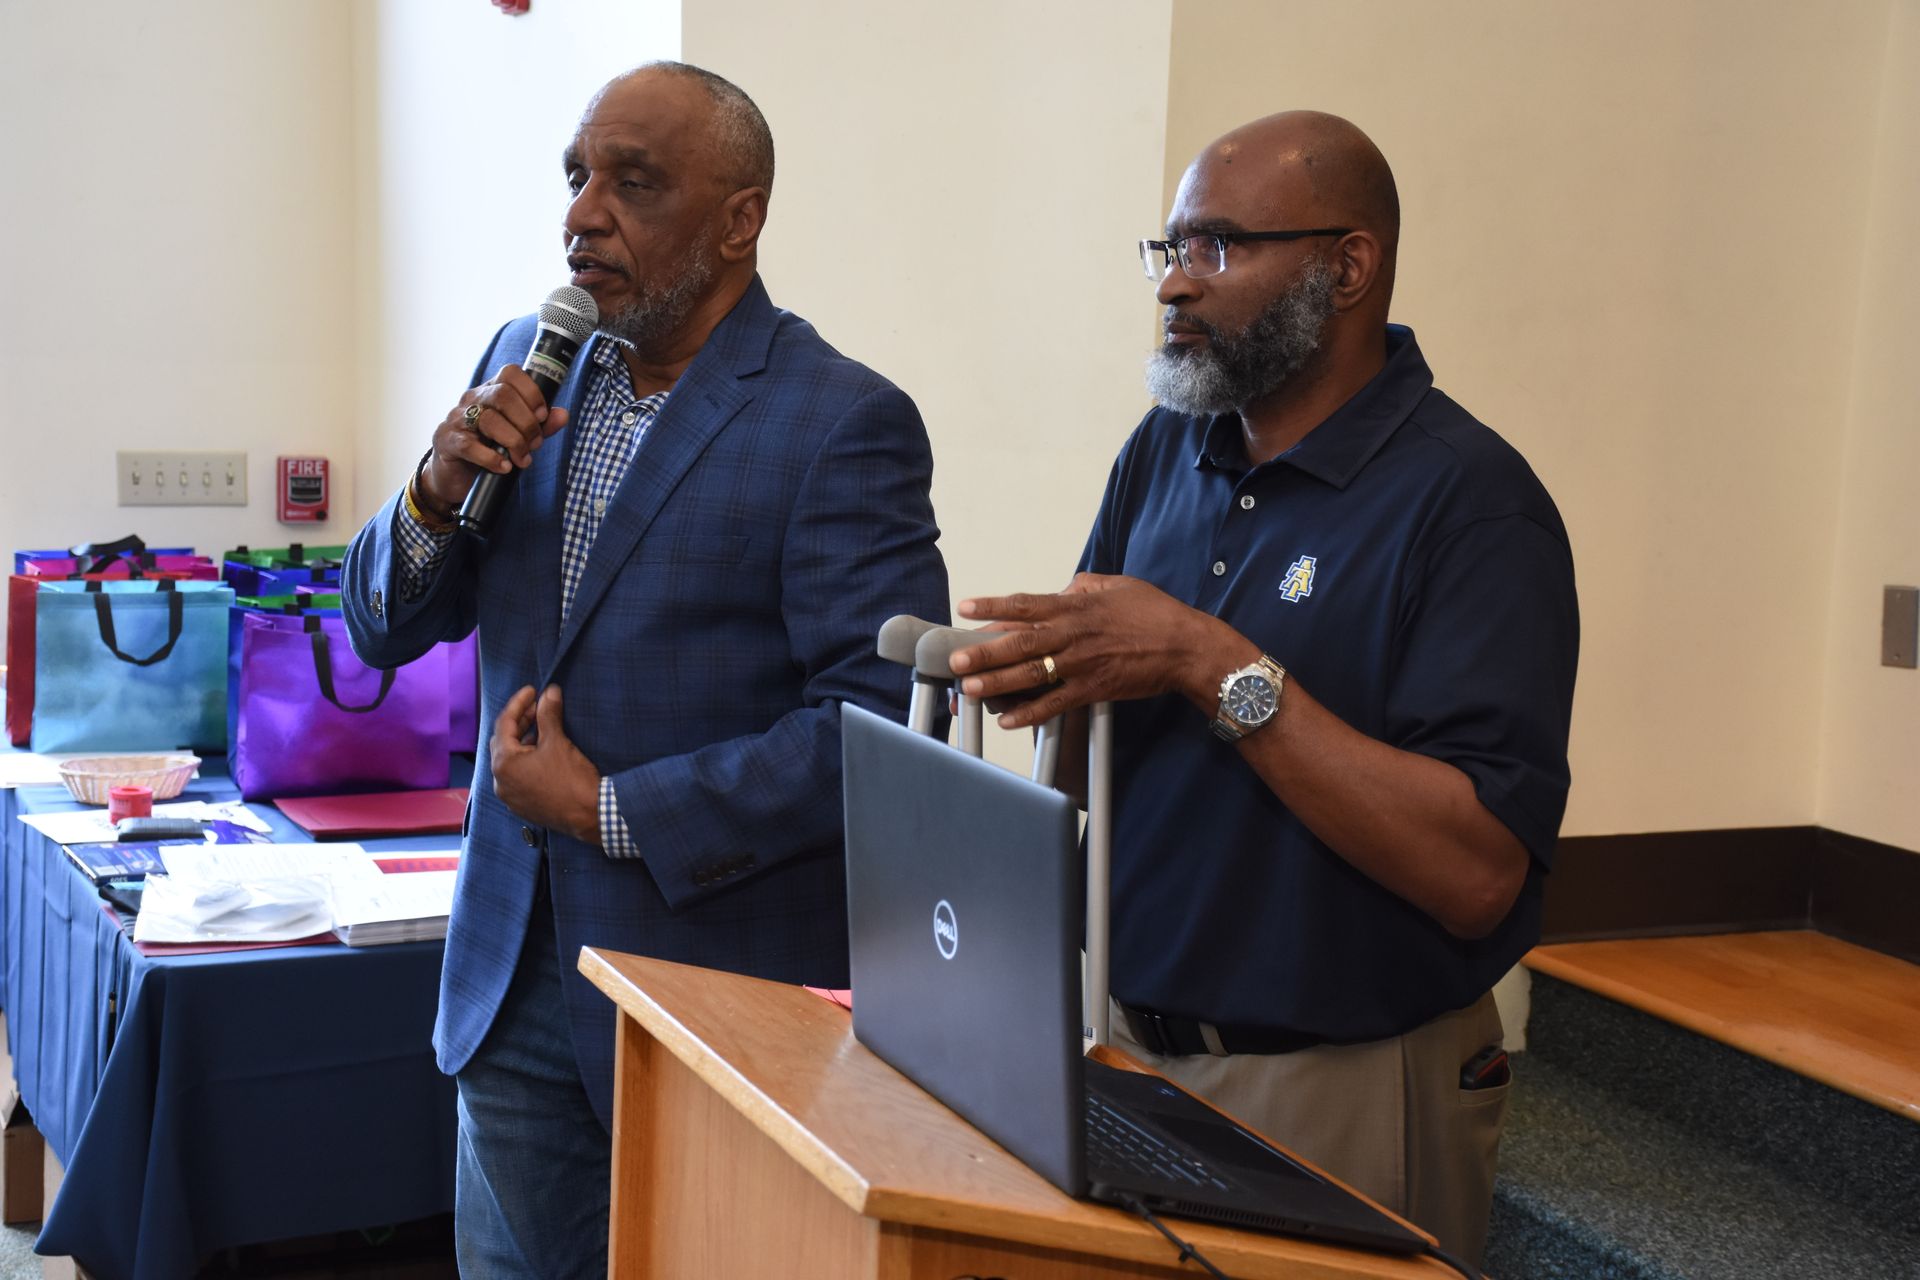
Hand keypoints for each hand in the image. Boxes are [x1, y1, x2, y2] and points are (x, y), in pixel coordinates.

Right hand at [417, 365, 571, 514]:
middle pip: (503, 395)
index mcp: (491, 391)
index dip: (532, 392)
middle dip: (527, 422)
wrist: (455, 473)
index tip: (543, 416)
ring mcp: (458, 419)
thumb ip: (541, 425)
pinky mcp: (448, 441)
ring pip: (489, 420)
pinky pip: (470, 446)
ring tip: (523, 459)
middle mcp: (473, 399)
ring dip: (514, 442)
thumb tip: (563, 415)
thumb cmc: (489, 447)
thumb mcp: (518, 434)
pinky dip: (492, 458)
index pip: (511, 373)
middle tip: (535, 444)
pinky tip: (504, 467)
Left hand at [489, 684, 601, 845]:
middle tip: (538, 706)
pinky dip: (527, 761)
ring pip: (511, 761)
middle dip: (520, 722)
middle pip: (504, 742)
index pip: (504, 724)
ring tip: (543, 728)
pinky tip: (543, 753)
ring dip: (524, 742)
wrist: (590, 816)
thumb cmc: (571, 779)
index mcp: (503, 763)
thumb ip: (548, 714)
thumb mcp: (558, 742)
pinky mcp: (522, 805)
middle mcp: (500, 781)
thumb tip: (549, 692)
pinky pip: (518, 777)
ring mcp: (510, 796)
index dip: (519, 703)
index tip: (532, 690)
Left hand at [948, 574, 1254, 728]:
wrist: (1185, 647)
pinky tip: (1008, 720)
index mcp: (1076, 607)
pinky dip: (1031, 713)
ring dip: (998, 682)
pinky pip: (1056, 703)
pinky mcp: (1093, 689)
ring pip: (1032, 674)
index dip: (993, 606)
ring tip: (969, 688)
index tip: (965, 607)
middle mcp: (1073, 635)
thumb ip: (1084, 586)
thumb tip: (1063, 588)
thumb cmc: (1154, 613)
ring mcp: (1082, 664)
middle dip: (984, 651)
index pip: (1026, 604)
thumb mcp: (1117, 585)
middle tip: (955, 658)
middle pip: (1020, 643)